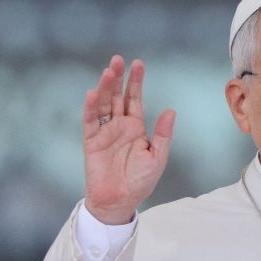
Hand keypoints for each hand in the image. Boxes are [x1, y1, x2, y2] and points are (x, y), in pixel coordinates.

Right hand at [82, 55, 174, 223]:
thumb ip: (163, 134)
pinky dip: (90, 108)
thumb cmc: (140, 181)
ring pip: (103, 105)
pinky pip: (90, 122)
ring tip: (108, 71)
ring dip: (104, 88)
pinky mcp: (91, 142)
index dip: (136, 82)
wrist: (120, 201)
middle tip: (118, 59)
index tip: (138, 63)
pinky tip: (93, 94)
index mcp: (135, 127)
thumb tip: (170, 110)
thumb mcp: (157, 157)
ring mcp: (104, 132)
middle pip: (117, 96)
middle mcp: (119, 126)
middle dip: (118, 78)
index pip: (134, 99)